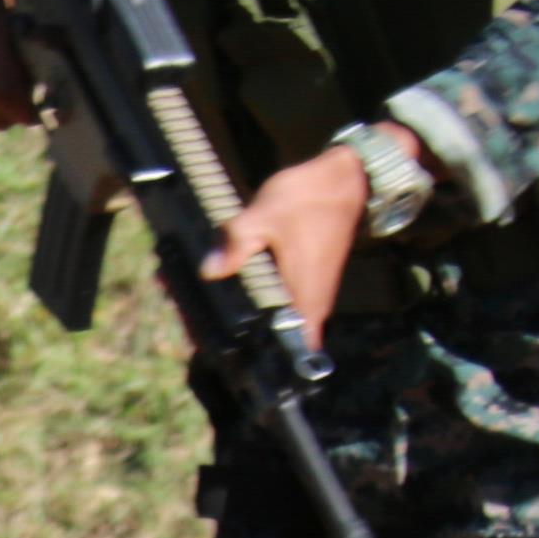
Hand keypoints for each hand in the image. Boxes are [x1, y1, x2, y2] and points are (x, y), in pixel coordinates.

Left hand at [210, 143, 371, 349]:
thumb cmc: (310, 199)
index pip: (283, 354)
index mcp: (304, 302)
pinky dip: (253, 296)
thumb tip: (210, 271)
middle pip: (271, 340)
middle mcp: (312, 308)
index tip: (215, 351)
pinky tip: (225, 282)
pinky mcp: (306, 283)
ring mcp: (310, 296)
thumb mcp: (264, 216)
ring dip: (240, 314)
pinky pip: (278, 301)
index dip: (252, 358)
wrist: (346, 180)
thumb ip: (236, 244)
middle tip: (192, 326)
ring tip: (198, 306)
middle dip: (232, 335)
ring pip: (272, 320)